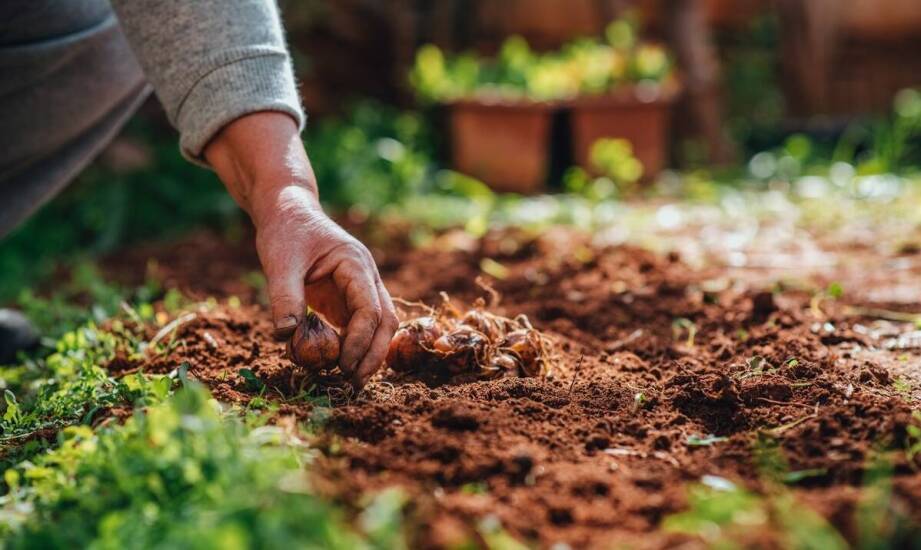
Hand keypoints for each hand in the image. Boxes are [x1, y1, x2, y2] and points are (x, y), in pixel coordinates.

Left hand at [205, 112, 397, 388]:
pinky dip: (353, 347)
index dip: (360, 341)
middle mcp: (366, 277)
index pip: (370, 309)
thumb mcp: (280, 262)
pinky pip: (358, 327)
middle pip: (385, 321)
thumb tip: (286, 337)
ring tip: (349, 381)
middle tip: (353, 384)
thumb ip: (284, 298)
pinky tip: (338, 366)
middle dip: (373, 355)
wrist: (287, 211)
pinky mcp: (347, 298)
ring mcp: (360, 288)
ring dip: (368, 354)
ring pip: (378, 326)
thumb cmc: (285, 231)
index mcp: (356, 264)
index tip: (342, 366)